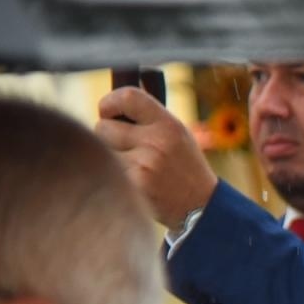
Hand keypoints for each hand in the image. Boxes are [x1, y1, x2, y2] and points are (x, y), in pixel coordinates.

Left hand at [94, 87, 218, 232]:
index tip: (107, 112)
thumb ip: (149, 118)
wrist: (201, 207)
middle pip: (103, 127)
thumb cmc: (184, 168)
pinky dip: (116, 177)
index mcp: (168, 125)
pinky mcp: (136, 185)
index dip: (110, 102)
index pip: (128, 97)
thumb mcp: (178, 135)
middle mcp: (157, 142)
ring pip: (103, 152)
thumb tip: (112, 104)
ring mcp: (145, 165)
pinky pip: (109, 172)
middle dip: (108, 137)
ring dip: (111, 159)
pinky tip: (134, 183)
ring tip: (133, 168)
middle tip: (125, 148)